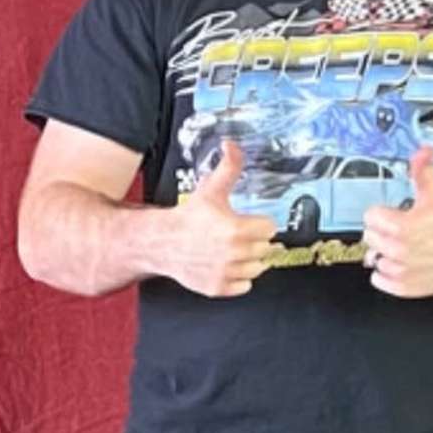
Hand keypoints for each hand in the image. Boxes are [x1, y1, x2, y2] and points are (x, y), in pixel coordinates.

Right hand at [154, 135, 274, 299]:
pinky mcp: (219, 287)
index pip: (269, 229)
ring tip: (232, 249)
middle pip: (265, 249)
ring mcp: (226, 272)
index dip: (259, 223)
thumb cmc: (188, 217)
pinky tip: (226, 264)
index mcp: (236, 229)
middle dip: (253, 241)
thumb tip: (232, 145)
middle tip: (237, 235)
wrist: (163, 242)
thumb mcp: (211, 189)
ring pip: (257, 268)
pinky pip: (245, 286)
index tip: (247, 221)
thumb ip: (229, 167)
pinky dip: (238, 277)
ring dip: (248, 260)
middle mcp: (233, 253)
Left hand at [360, 140, 432, 300]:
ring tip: (400, 246)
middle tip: (397, 229)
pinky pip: (378, 279)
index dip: (382, 212)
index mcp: (402, 226)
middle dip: (381, 230)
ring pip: (373, 257)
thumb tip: (422, 151)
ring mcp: (399, 270)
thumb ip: (423, 171)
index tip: (392, 213)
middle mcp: (397, 250)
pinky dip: (385, 273)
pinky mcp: (402, 286)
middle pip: (369, 236)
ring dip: (383, 252)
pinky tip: (399, 263)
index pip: (370, 216)